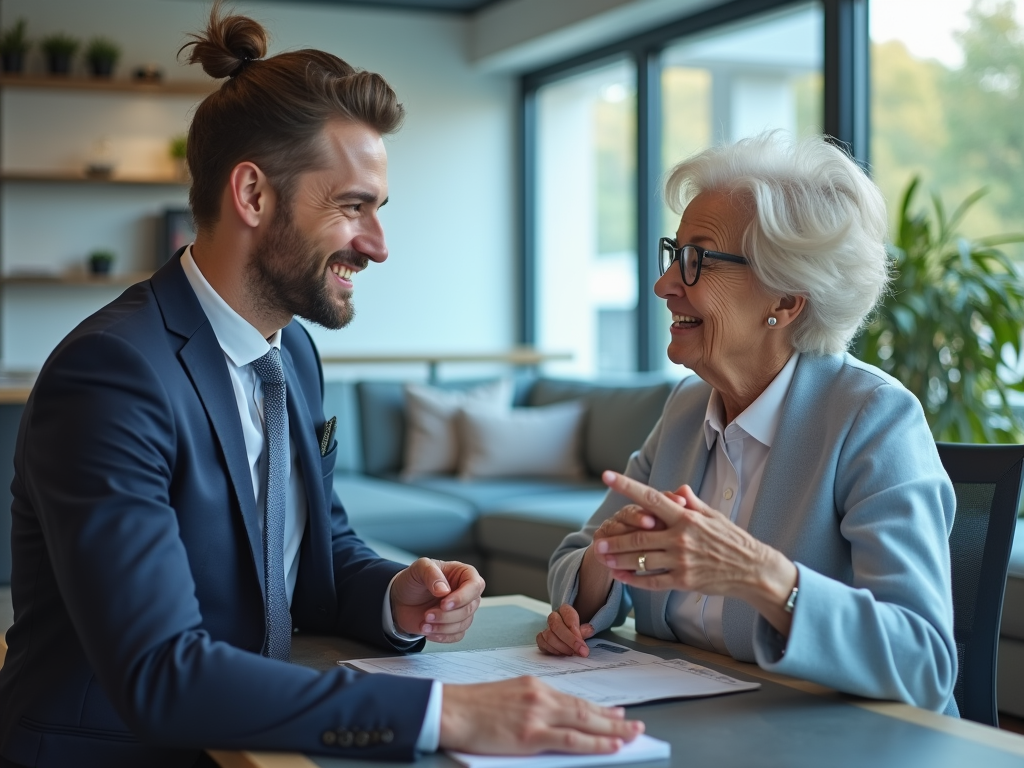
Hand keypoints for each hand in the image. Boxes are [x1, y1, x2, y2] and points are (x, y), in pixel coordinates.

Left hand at [390, 558, 484, 641]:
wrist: (400, 600)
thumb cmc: (413, 580)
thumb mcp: (419, 568)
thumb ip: (431, 574)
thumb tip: (444, 590)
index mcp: (463, 574)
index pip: (475, 585)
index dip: (462, 597)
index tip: (444, 604)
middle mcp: (465, 592)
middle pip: (469, 608)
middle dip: (447, 615)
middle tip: (427, 614)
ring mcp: (461, 610)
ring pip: (463, 624)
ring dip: (443, 627)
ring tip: (424, 623)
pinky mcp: (454, 625)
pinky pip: (457, 636)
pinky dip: (442, 636)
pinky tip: (428, 631)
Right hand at [440, 677, 643, 754]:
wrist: (449, 710)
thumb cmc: (471, 708)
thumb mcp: (507, 696)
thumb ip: (532, 705)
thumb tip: (554, 721)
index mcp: (534, 685)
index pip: (574, 699)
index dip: (598, 708)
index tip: (615, 713)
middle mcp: (541, 696)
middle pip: (585, 709)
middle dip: (613, 719)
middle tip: (636, 725)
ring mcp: (538, 714)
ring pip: (584, 723)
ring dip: (612, 730)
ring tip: (632, 735)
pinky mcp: (532, 734)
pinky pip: (571, 740)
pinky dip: (595, 743)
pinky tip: (610, 746)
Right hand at [536, 604, 594, 656]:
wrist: (571, 635)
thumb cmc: (579, 631)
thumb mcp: (585, 628)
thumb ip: (586, 630)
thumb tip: (589, 630)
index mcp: (565, 610)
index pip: (568, 615)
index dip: (575, 630)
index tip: (583, 643)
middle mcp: (554, 617)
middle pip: (556, 626)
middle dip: (570, 640)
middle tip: (581, 652)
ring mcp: (546, 628)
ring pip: (548, 636)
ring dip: (562, 647)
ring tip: (572, 653)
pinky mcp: (541, 639)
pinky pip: (542, 643)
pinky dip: (552, 650)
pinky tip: (561, 654)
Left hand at [595, 472, 797, 633]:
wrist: (753, 570)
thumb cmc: (733, 540)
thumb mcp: (714, 516)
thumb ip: (691, 503)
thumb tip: (677, 491)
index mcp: (686, 517)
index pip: (651, 497)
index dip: (627, 486)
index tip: (607, 477)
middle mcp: (681, 537)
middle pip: (638, 536)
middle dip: (614, 538)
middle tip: (597, 541)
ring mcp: (682, 561)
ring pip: (641, 560)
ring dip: (618, 559)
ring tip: (602, 558)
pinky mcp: (684, 581)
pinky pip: (652, 581)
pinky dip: (633, 579)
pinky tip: (621, 577)